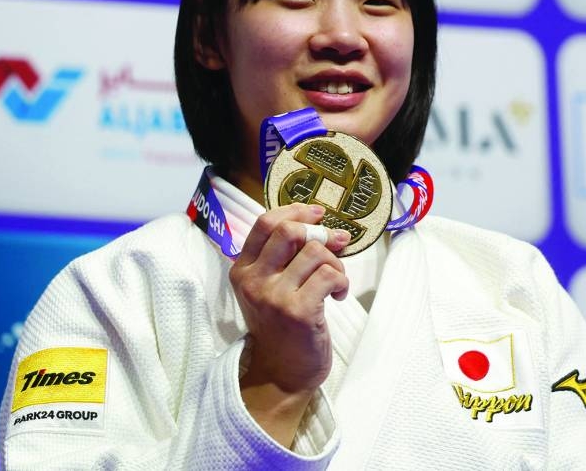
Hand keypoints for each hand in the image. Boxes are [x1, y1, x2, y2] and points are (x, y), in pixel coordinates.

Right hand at [229, 203, 349, 444]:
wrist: (281, 374)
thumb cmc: (282, 327)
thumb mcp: (270, 288)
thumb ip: (286, 258)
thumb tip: (328, 227)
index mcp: (242, 270)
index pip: (265, 223)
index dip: (295, 211)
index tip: (317, 214)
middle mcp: (253, 280)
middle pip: (289, 231)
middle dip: (320, 234)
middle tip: (335, 246)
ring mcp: (274, 296)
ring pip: (315, 252)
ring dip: (336, 263)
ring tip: (336, 282)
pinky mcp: (298, 311)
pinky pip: (329, 275)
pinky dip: (342, 281)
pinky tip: (338, 296)